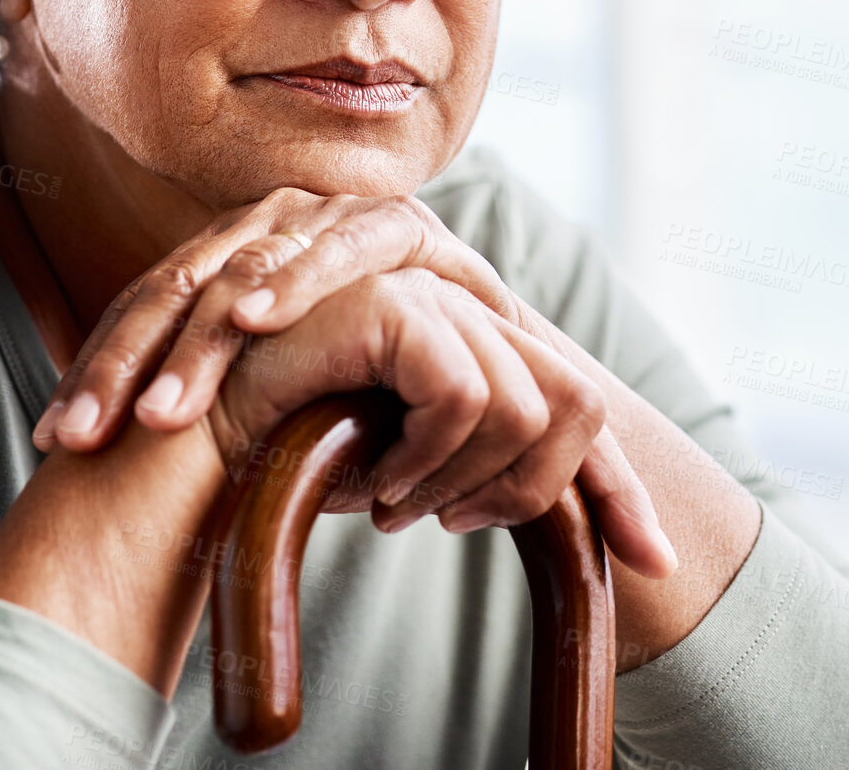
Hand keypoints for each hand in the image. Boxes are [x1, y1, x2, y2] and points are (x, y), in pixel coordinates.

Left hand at [32, 187, 521, 450]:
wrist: (495, 352)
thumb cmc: (376, 382)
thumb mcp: (282, 396)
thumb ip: (218, 413)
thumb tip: (106, 481)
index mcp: (225, 263)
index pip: (143, 312)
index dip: (95, 369)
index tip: (51, 442)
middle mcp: (267, 229)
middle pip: (175, 288)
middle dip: (125, 362)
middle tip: (84, 434)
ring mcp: (328, 219)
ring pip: (243, 266)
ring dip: (200, 338)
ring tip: (160, 406)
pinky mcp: (399, 223)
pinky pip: (339, 248)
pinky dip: (295, 282)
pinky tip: (252, 318)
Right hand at [199, 267, 677, 577]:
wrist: (196, 437)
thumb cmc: (297, 449)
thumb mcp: (421, 469)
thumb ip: (503, 475)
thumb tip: (651, 555)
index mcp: (479, 330)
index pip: (584, 399)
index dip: (615, 485)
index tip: (640, 558)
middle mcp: (468, 301)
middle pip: (579, 404)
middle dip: (528, 493)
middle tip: (444, 526)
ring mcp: (433, 290)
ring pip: (530, 407)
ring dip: (462, 482)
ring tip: (392, 501)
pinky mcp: (396, 301)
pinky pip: (468, 396)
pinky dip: (428, 459)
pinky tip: (373, 480)